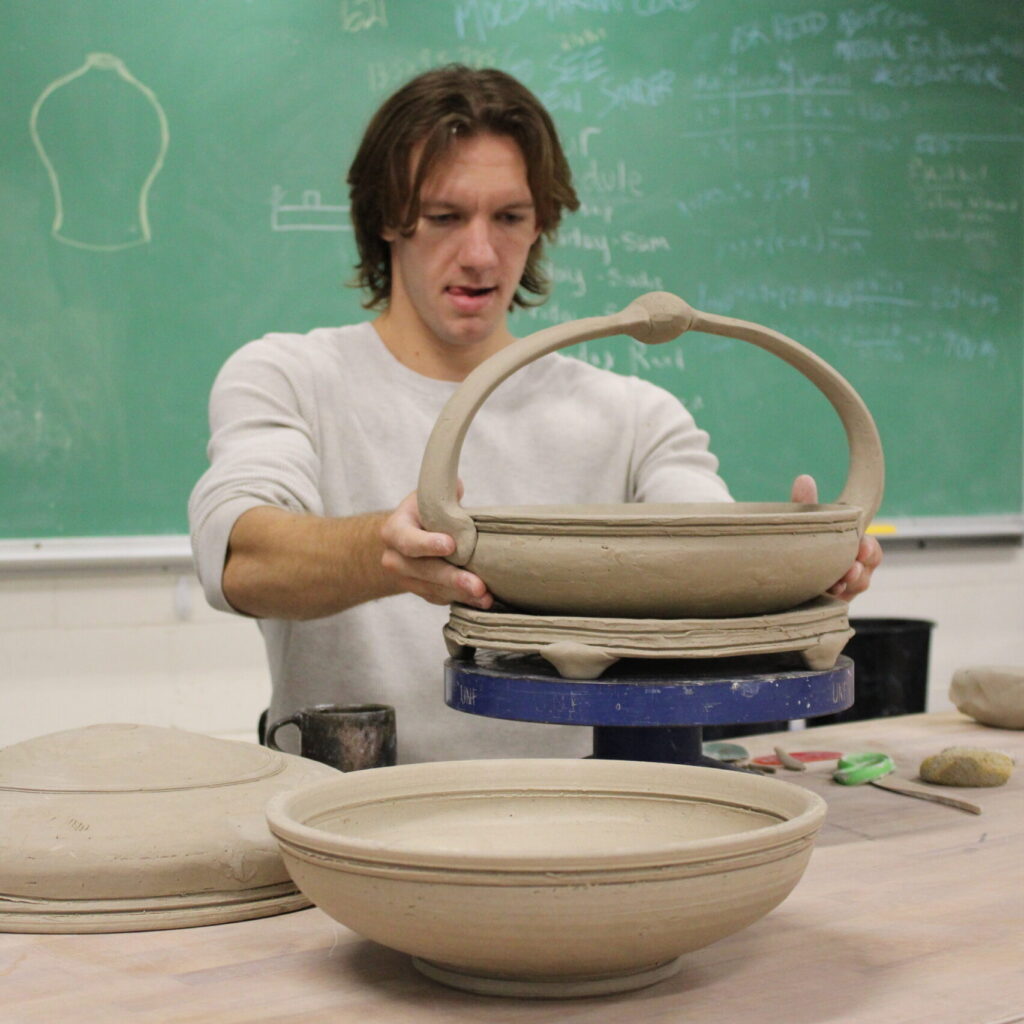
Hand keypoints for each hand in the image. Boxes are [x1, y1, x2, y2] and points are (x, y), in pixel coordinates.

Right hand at [380, 489, 492, 608]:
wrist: (410, 536)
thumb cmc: (426, 512)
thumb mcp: (430, 497)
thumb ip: (444, 491)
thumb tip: (457, 486)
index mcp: (395, 530)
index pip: (407, 540)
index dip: (427, 544)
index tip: (451, 545)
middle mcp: (395, 558)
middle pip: (423, 571)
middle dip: (452, 578)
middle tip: (477, 584)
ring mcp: (407, 579)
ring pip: (433, 589)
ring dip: (461, 594)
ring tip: (485, 597)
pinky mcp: (421, 592)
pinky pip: (441, 598)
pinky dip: (461, 599)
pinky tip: (481, 600)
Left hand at [790, 474, 881, 600]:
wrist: (774, 582)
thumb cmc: (797, 547)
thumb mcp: (802, 527)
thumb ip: (805, 506)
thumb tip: (804, 479)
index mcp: (849, 549)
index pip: (869, 549)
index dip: (869, 549)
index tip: (862, 546)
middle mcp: (850, 570)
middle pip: (867, 570)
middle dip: (862, 568)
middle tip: (853, 567)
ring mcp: (840, 590)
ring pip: (855, 588)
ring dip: (850, 584)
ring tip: (840, 581)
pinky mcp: (828, 605)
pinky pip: (839, 604)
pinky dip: (835, 598)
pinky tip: (829, 594)